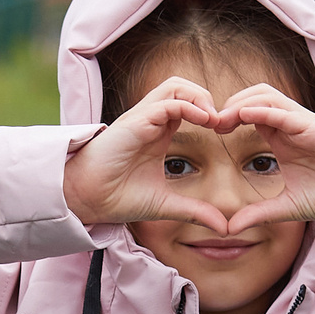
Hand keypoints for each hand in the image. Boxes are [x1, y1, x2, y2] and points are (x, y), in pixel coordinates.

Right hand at [62, 78, 232, 231]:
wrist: (87, 198)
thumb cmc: (118, 197)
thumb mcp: (167, 205)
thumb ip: (195, 211)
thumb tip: (224, 227)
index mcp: (159, 132)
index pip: (188, 104)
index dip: (210, 112)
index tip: (227, 132)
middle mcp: (151, 120)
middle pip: (182, 86)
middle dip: (207, 97)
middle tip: (222, 123)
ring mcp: (143, 118)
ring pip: (175, 86)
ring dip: (199, 97)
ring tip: (213, 119)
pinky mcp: (136, 122)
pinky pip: (168, 102)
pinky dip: (189, 106)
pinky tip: (205, 122)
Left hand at [212, 83, 314, 232]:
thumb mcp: (286, 207)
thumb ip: (258, 214)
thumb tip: (229, 228)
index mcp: (281, 137)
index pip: (248, 113)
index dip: (226, 117)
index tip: (209, 132)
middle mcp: (290, 125)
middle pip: (253, 96)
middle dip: (228, 105)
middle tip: (208, 122)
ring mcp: (302, 123)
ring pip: (265, 96)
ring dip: (240, 103)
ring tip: (221, 120)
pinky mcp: (314, 127)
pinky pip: (283, 111)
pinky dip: (262, 110)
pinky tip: (243, 116)